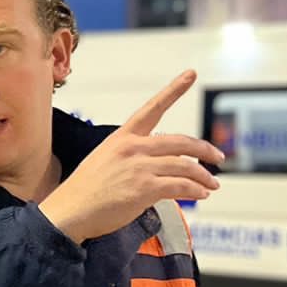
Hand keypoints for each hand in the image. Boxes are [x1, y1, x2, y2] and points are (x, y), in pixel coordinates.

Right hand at [38, 70, 223, 242]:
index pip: (152, 108)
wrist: (69, 211)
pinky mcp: (144, 188)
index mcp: (122, 137)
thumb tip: (156, 169)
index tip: (190, 75)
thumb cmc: (84, 191)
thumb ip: (132, 159)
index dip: (174, 90)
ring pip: (185, 166)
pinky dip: (195, 190)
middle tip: (217, 157)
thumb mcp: (105, 162)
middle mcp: (132, 148)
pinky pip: (180, 186)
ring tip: (212, 184)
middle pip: (180, 142)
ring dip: (204, 176)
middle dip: (205, 150)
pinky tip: (200, 193)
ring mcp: (139, 167)